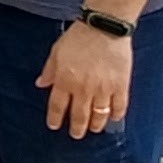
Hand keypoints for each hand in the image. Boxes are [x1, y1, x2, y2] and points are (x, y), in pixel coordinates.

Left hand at [35, 22, 132, 138]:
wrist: (104, 27)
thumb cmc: (79, 37)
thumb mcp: (57, 52)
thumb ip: (49, 70)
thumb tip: (41, 84)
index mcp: (65, 80)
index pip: (57, 106)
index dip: (55, 119)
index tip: (54, 125)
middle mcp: (83, 89)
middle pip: (79, 116)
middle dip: (77, 128)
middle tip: (76, 135)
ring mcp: (103, 89)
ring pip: (99, 115)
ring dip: (95, 125)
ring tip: (93, 129)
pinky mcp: (121, 86)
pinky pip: (119, 107)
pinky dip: (116, 115)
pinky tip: (113, 118)